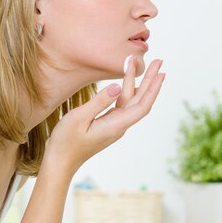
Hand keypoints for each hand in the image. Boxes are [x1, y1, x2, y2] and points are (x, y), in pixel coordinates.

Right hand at [46, 58, 164, 175]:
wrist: (60, 161)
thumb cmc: (66, 141)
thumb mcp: (79, 118)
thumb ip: (99, 101)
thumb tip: (118, 86)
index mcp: (116, 125)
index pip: (141, 105)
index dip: (153, 89)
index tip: (161, 73)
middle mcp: (119, 125)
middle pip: (140, 100)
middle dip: (150, 80)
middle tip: (159, 61)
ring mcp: (114, 125)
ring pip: (131, 101)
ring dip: (138, 83)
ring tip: (144, 65)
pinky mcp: (107, 124)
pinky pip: (122, 105)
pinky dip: (127, 91)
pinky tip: (129, 83)